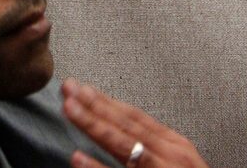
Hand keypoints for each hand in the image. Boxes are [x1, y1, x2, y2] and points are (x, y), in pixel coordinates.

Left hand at [61, 79, 209, 167]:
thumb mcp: (178, 163)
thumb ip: (153, 145)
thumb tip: (117, 125)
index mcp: (175, 145)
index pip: (134, 116)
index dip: (106, 99)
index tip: (80, 87)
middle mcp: (171, 156)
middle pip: (126, 124)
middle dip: (94, 104)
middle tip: (67, 88)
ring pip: (124, 146)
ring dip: (94, 125)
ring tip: (69, 110)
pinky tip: (78, 158)